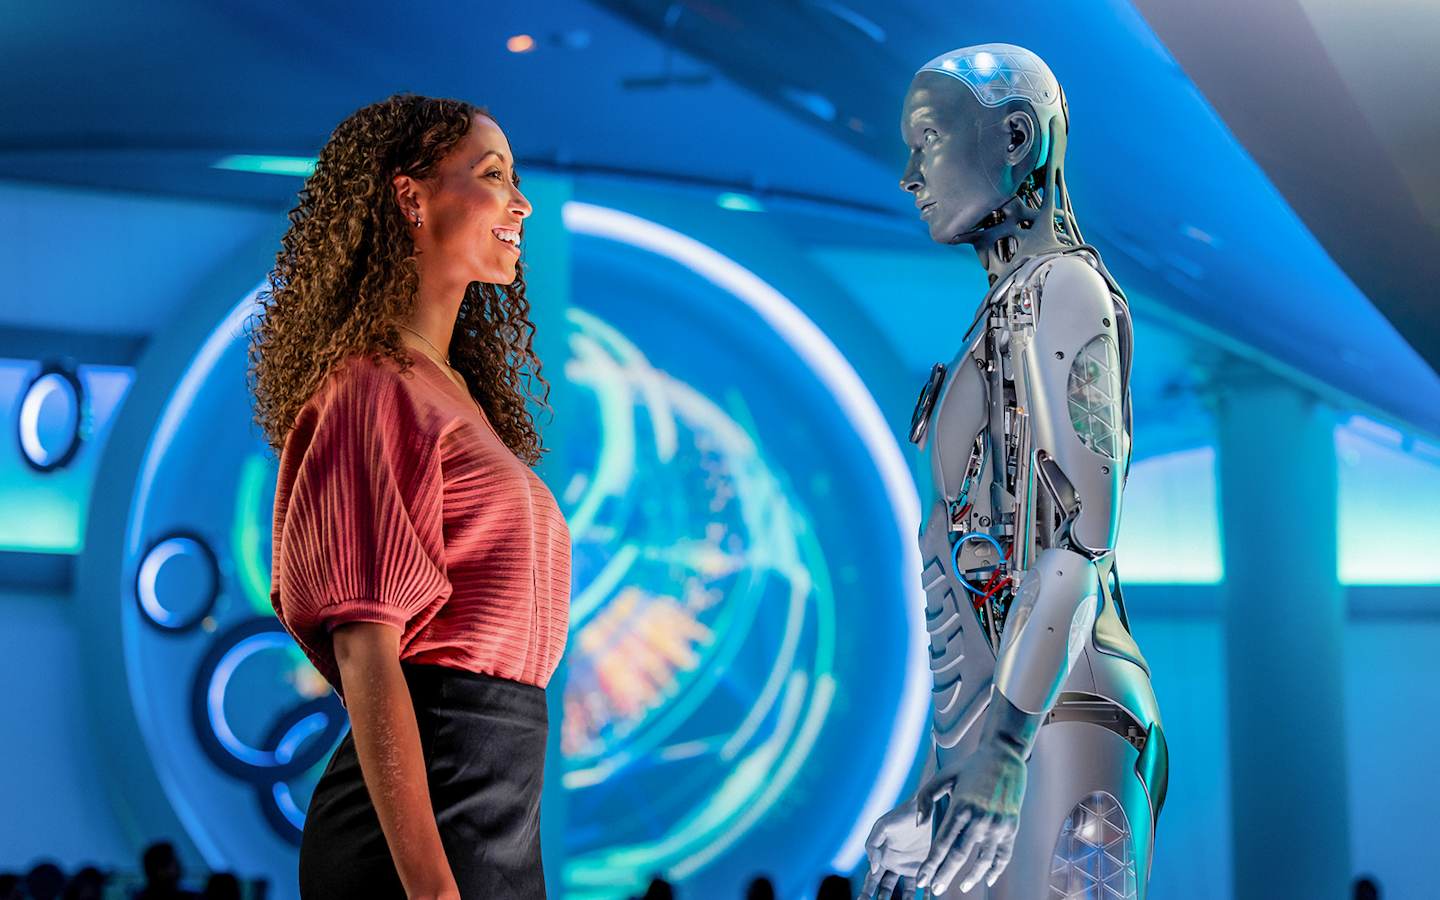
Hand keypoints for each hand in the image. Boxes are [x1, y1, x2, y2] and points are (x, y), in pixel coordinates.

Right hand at [858, 795, 930, 899]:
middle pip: (886, 891)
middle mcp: (895, 865)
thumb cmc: (900, 815)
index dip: (865, 894)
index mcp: (882, 858)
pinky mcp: (926, 866)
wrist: (923, 807)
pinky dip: (926, 896)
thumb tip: (872, 868)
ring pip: (907, 893)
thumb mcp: (882, 826)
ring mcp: (911, 867)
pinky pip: (926, 886)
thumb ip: (872, 845)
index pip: (871, 880)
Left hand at [913, 741, 1026, 894]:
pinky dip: (996, 869)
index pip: (942, 843)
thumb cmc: (969, 767)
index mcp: (960, 806)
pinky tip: (987, 879)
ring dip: (971, 876)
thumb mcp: (942, 776)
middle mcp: (979, 818)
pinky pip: (1003, 855)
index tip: (922, 878)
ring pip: (982, 860)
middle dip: (945, 875)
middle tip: (935, 890)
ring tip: (962, 886)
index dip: (931, 864)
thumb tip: (920, 825)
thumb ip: (926, 799)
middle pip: (959, 856)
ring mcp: (998, 824)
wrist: (1004, 756)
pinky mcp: (1012, 826)